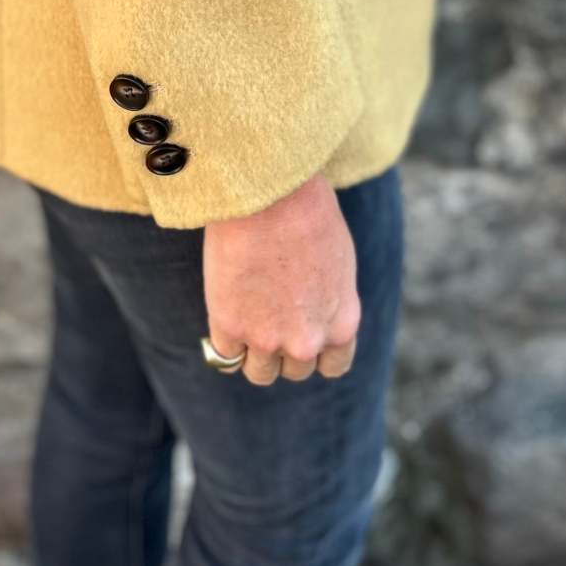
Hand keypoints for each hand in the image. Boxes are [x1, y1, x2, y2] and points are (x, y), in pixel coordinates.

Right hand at [202, 172, 359, 384]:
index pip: (333, 366)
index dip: (316, 351)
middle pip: (294, 370)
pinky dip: (224, 337)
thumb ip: (328, 300)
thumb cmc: (308, 212)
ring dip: (252, 349)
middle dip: (283, 346)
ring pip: (259, 372)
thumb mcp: (337, 262)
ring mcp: (267, 339)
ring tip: (246, 313)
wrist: (271, 194)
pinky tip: (226, 308)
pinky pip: (224, 355)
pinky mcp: (230, 328)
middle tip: (269, 312)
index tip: (302, 333)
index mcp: (341, 324)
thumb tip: (314, 313)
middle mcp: (307, 341)